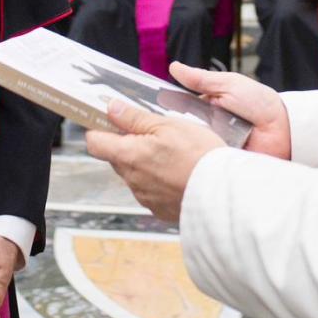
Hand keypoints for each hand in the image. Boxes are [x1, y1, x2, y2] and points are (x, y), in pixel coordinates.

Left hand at [86, 100, 224, 220]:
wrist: (223, 192)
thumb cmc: (199, 155)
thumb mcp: (167, 124)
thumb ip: (135, 117)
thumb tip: (111, 108)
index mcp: (128, 155)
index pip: (94, 142)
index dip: (99, 128)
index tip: (110, 120)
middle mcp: (132, 180)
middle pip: (116, 157)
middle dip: (128, 144)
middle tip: (153, 133)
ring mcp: (145, 197)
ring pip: (135, 174)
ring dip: (145, 163)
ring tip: (172, 153)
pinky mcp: (159, 209)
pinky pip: (151, 191)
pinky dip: (159, 180)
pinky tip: (178, 172)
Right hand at [169, 62, 291, 158]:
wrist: (285, 128)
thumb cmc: (260, 103)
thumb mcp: (229, 85)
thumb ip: (201, 79)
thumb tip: (173, 66)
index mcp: (207, 107)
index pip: (181, 110)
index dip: (169, 111)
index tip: (155, 111)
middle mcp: (208, 127)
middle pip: (184, 130)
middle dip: (178, 129)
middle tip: (169, 128)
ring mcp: (215, 145)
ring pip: (193, 146)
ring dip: (191, 143)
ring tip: (184, 141)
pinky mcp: (222, 161)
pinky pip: (208, 161)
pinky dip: (205, 157)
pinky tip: (198, 155)